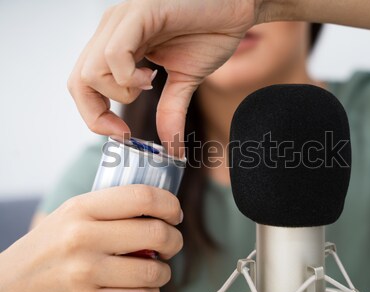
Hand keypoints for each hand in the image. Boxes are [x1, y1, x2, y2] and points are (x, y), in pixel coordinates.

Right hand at [0, 185, 182, 291]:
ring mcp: (85, 276)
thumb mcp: (70, 216)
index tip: (174, 214)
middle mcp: (82, 239)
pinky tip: (136, 289)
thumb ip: (110, 208)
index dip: (169, 204)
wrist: (7, 290)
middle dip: (174, 240)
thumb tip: (160, 208)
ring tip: (151, 270)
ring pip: (154, 273)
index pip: (142, 197)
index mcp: (80, 210)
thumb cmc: (47, 249)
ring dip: (162, 272)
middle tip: (171, 243)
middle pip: (156, 233)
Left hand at [68, 0, 260, 156]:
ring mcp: (123, 20)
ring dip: (121, 92)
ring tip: (150, 83)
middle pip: (79, 82)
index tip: (122, 134)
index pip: (83, 85)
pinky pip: (115, 54)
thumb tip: (171, 146)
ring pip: (92, 71)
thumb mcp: (185, 81)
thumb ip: (170, 110)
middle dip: (98, 115)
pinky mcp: (139, 13)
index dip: (95, 116)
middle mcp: (112, 30)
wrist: (236, 9)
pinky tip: (152, 74)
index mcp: (117, 44)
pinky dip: (129, 76)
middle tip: (125, 128)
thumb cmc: (210, 33)